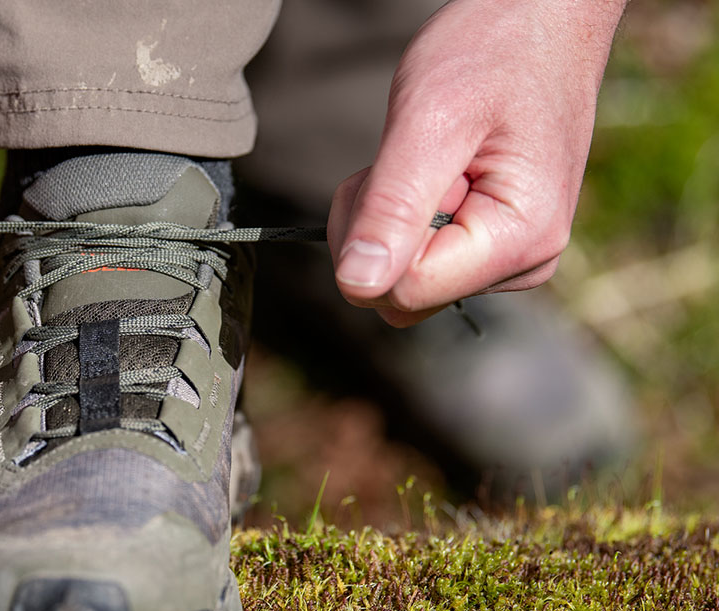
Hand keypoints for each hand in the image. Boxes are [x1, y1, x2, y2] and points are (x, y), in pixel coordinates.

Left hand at [326, 0, 626, 326]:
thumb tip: (357, 286)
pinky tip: (432, 168)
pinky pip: (415, 259)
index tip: (393, 174)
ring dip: (386, 219)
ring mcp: (507, 260)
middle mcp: (523, 264)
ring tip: (425, 156)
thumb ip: (392, 208)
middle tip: (407, 158)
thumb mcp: (429, 121)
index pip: (405, 291)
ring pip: (400, 279)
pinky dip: (401, 215)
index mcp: (521, 241)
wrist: (541, 17)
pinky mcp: (489, 248)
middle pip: (400, 294)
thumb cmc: (495, 52)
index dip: (372, 239)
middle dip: (377, 230)